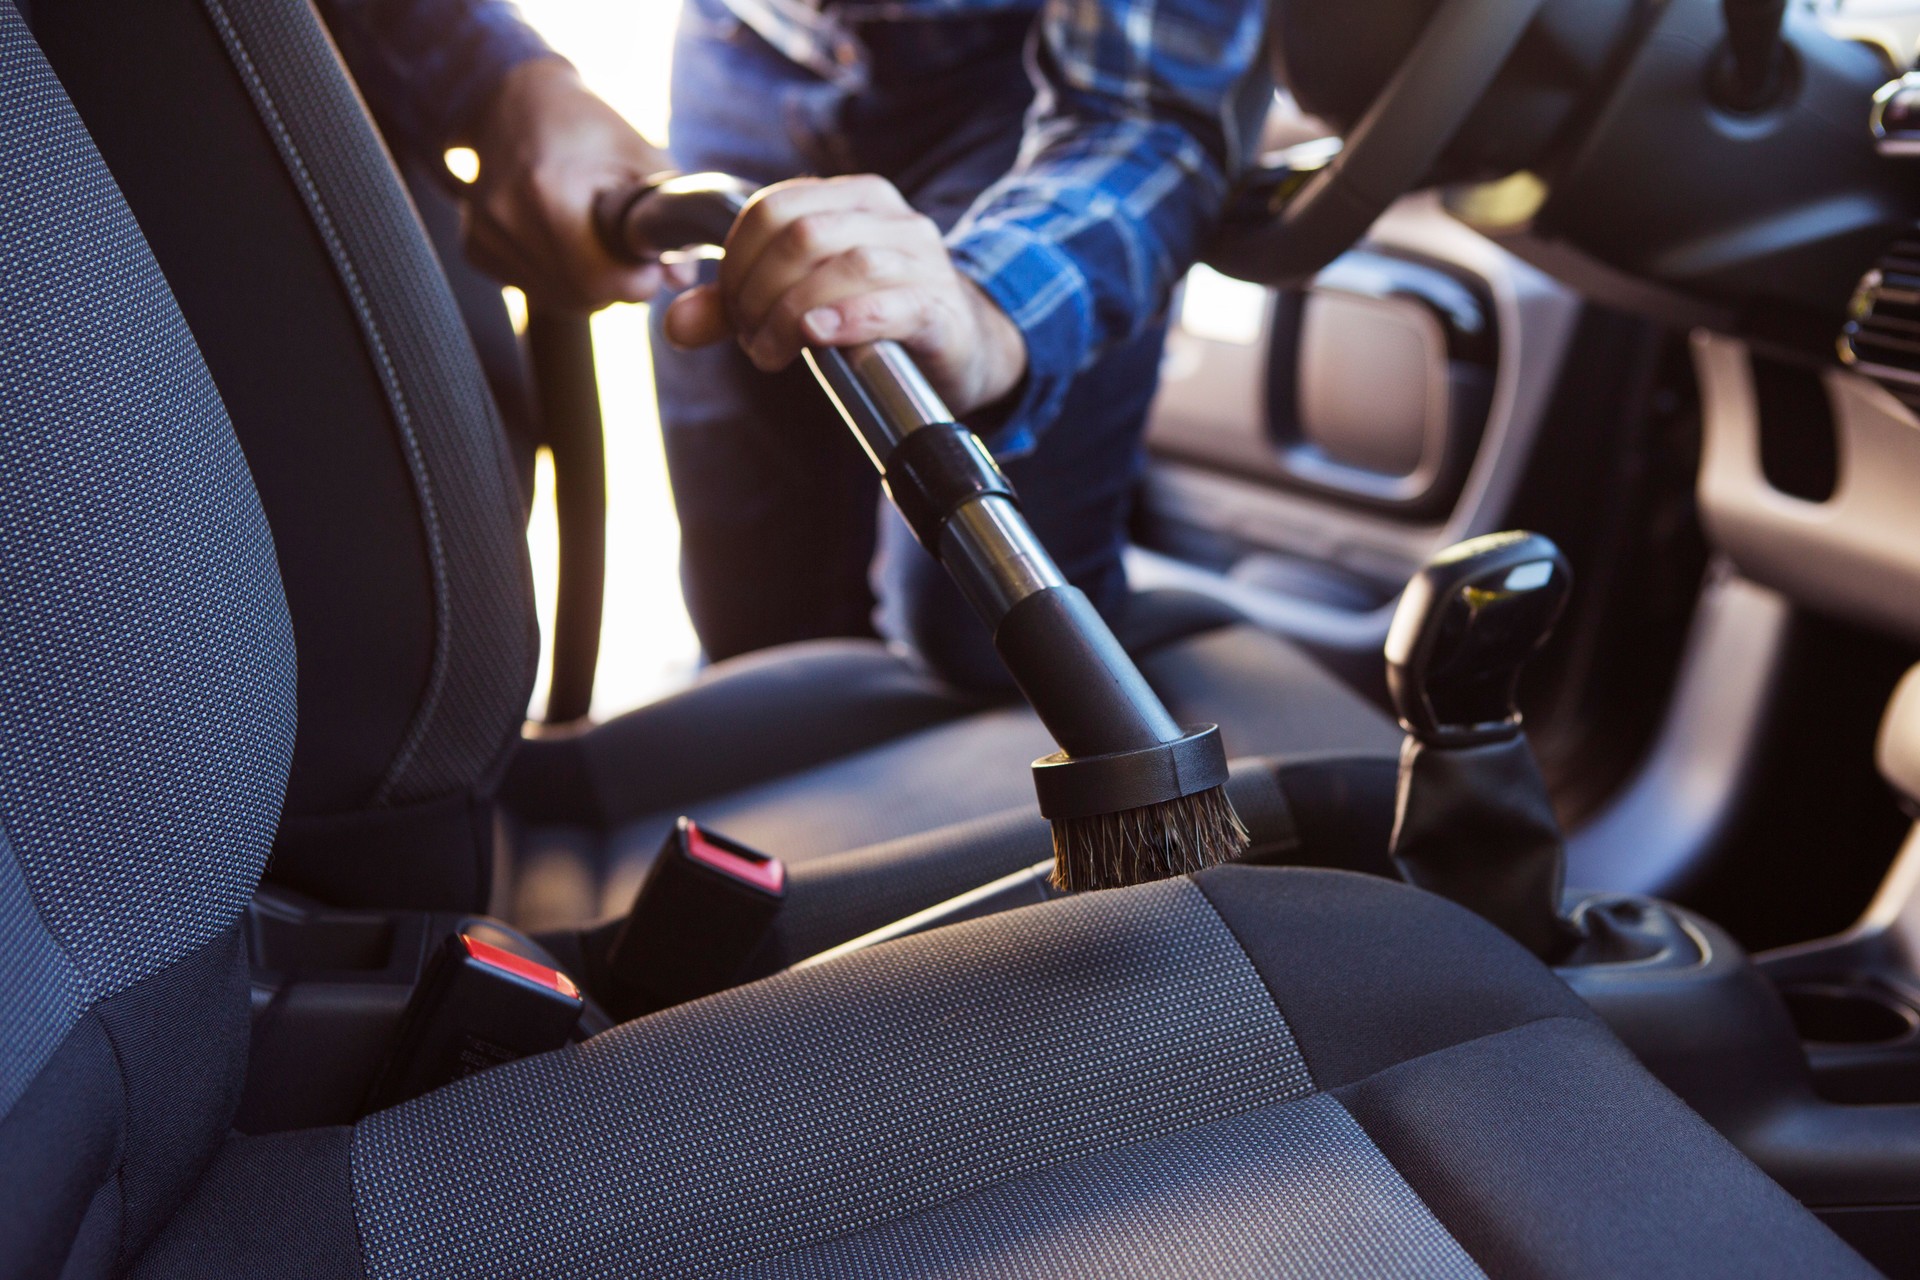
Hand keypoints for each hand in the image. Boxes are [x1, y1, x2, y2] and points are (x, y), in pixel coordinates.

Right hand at [464, 58, 690, 309]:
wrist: (514, 102)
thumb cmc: (587, 128)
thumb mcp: (641, 157)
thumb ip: (668, 217)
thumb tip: (681, 277)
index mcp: (545, 191)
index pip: (600, 280)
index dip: (636, 279)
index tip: (647, 260)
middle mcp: (505, 218)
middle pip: (581, 296)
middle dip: (615, 282)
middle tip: (624, 246)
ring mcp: (485, 236)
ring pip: (558, 298)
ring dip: (588, 281)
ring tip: (592, 235)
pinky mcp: (475, 249)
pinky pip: (534, 288)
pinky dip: (559, 275)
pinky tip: (561, 237)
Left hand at [662, 175, 1027, 416]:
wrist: (963, 347)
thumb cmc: (874, 318)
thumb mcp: (801, 301)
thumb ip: (736, 308)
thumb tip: (676, 326)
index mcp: (853, 199)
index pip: (772, 208)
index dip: (735, 261)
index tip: (730, 310)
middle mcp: (891, 218)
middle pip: (801, 236)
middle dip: (757, 292)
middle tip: (751, 341)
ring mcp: (922, 261)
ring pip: (844, 266)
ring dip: (791, 315)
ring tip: (773, 353)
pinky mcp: (941, 310)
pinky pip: (892, 303)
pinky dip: (848, 318)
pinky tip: (819, 335)